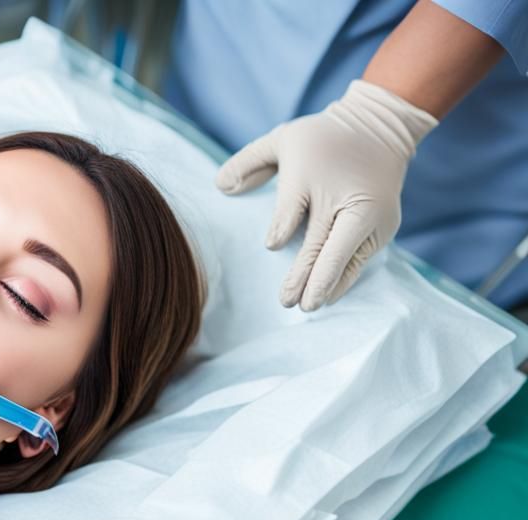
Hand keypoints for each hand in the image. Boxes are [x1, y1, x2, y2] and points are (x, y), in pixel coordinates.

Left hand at [216, 80, 437, 310]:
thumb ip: (250, 162)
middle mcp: (344, 198)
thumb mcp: (282, 139)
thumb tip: (220, 187)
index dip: (281, 230)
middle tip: (286, 301)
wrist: (381, 128)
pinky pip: (361, 258)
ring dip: (325, 283)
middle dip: (304, 274)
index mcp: (313, 175)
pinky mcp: (384, 225)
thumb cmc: (321, 139)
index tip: (273, 245)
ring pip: (344, 255)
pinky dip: (344, 277)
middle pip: (321, 242)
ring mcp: (368, 213)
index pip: (292, 209)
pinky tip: (329, 296)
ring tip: (307, 305)